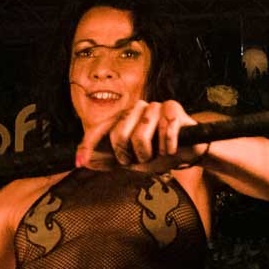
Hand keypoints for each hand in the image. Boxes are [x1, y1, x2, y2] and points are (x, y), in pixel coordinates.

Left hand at [76, 99, 207, 171]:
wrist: (189, 152)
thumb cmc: (159, 154)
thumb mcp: (133, 161)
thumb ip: (109, 160)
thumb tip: (81, 162)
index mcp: (123, 119)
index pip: (100, 129)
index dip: (88, 145)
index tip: (80, 163)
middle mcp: (136, 109)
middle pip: (118, 134)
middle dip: (128, 155)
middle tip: (141, 160)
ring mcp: (154, 106)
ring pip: (141, 135)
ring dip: (151, 153)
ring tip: (159, 153)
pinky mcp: (173, 107)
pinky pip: (165, 131)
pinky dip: (169, 147)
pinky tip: (172, 148)